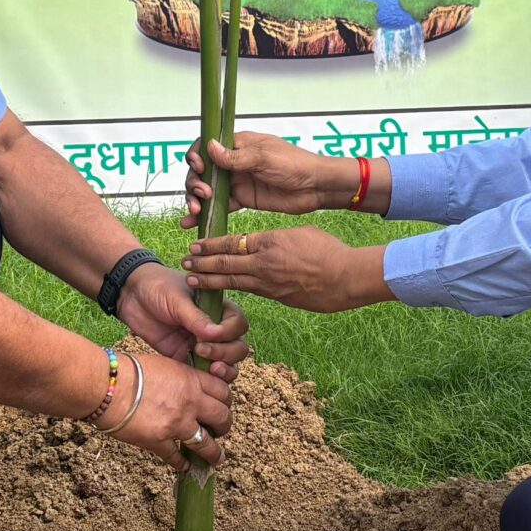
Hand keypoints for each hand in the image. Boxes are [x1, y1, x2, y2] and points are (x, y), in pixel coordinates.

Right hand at [106, 353, 230, 470]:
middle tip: (220, 432)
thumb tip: (183, 387)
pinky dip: (180, 463)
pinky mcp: (159, 441)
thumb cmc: (126, 370)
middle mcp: (190, 401)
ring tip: (217, 460)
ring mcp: (177, 423)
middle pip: (222, 417)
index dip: (225, 402)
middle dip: (224, 427)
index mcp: (190, 379)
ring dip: (214, 454)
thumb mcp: (162, 365)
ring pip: (207, 443)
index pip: (223, 391)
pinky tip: (183, 466)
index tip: (222, 407)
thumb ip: (178, 377)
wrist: (106, 385)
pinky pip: (176, 457)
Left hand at [116, 260, 250, 382]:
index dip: (228, 333)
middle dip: (227, 353)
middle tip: (202, 350)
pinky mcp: (186, 357)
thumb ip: (196, 318)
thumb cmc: (157, 287)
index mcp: (218, 308)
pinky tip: (199, 379)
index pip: (238, 325)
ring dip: (224, 369)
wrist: (131, 295)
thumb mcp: (177, 299)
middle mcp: (215, 328)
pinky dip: (207, 379)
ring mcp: (202, 344)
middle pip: (237, 347)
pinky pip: (203, 373)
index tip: (209, 334)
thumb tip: (215, 334)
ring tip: (211, 370)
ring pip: (226, 363)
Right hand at [184, 131, 352, 224]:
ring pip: (207, 189)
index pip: (207, 146)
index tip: (199, 167)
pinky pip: (219, 206)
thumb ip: (236, 157)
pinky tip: (192, 224)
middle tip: (203, 194)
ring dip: (195, 199)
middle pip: (202, 170)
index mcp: (238, 144)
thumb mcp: (264, 158)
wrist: (316, 187)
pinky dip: (205, 214)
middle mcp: (233, 162)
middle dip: (194, 182)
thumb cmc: (295, 164)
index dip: (197, 156)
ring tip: (196, 212)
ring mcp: (237, 181)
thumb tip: (209, 147)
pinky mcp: (242, 200)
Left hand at [186, 225, 392, 313]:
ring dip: (210, 280)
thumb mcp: (300, 232)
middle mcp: (263, 263)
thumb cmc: (329, 250)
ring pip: (232, 280)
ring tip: (192, 280)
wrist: (346, 276)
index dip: (210, 244)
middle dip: (202, 263)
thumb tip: (264, 243)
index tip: (195, 244)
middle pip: (224, 262)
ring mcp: (269, 283)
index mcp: (269, 241)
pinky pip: (249, 292)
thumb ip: (276, 239)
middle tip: (184, 262)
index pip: (231, 242)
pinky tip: (221, 292)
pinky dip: (231, 291)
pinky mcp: (277, 297)